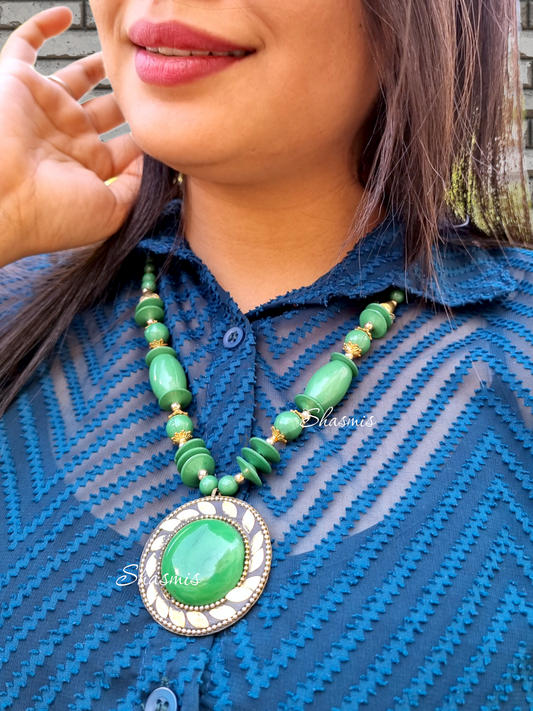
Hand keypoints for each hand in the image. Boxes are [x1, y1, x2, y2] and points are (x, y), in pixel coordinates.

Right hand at [0, 6, 143, 267]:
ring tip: (125, 52)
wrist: (3, 200)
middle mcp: (69, 137)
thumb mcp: (111, 212)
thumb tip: (154, 160)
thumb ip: (136, 186)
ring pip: (78, 77)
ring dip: (99, 65)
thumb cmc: (54, 213)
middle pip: (108, 110)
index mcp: (90, 167)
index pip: (127, 146)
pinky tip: (66, 13)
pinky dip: (43, 26)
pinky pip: (26, 45)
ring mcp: (45, 109)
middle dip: (130, 97)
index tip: (172, 120)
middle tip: (152, 83)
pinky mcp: (18, 83)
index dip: (148, 133)